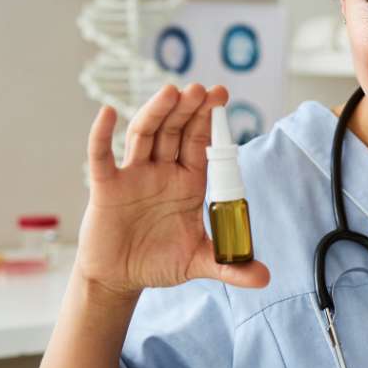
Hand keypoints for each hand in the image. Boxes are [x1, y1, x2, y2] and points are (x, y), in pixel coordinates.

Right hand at [74, 83, 270, 298]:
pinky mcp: (106, 187)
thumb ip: (231, 267)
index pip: (201, 143)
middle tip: (201, 89)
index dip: (209, 120)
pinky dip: (102, 135)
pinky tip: (108, 114)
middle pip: (175, 131)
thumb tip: (265, 278)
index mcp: (188, 182)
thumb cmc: (159, 262)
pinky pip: (102, 157)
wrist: (120, 278)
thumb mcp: (199, 263)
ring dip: (157, 113)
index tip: (220, 96)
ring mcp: (133, 175)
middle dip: (188, 110)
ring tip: (171, 93)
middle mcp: (162, 172)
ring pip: (145, 136)